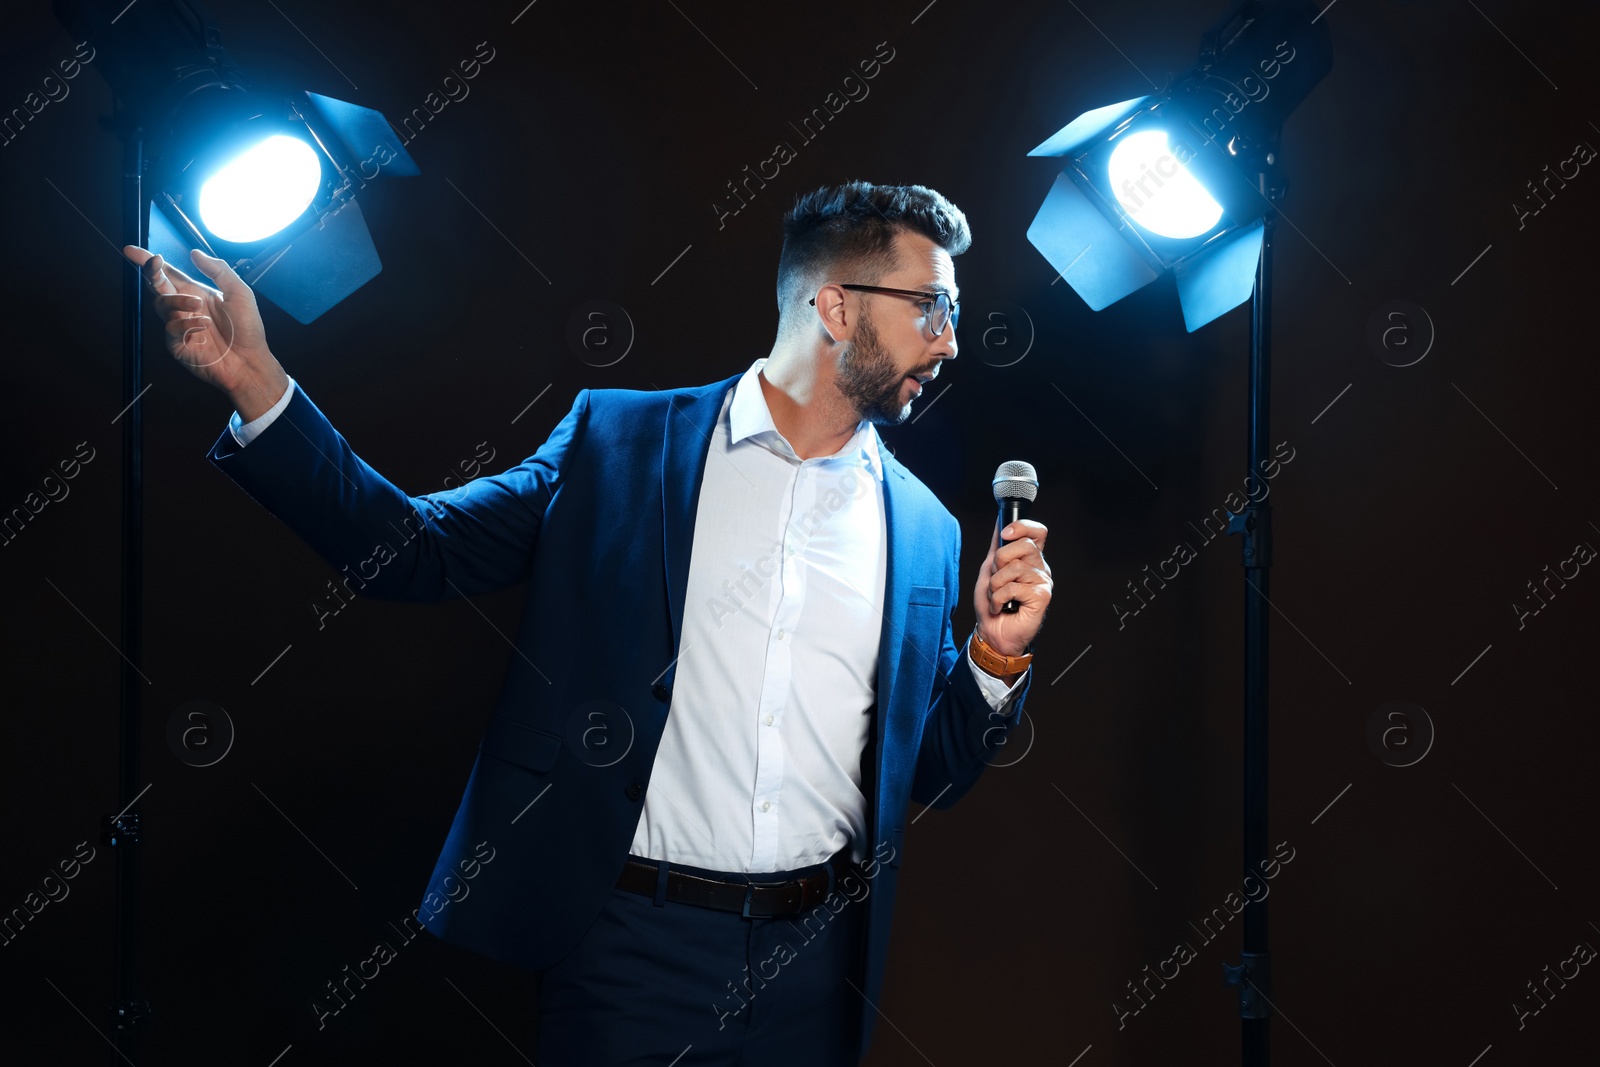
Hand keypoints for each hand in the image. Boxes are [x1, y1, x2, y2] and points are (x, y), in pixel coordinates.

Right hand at [121, 245, 287, 420]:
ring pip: (162, 305)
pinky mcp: (178, 345)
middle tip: (155, 266)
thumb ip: (218, 270)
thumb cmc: (247, 330)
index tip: (133, 251)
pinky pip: (171, 329)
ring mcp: (180, 325)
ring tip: (198, 304)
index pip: (168, 273)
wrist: (250, 361)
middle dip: (152, 273)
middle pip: (157, 286)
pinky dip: (185, 323)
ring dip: (177, 300)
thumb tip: (195, 252)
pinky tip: (203, 325)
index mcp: (196, 293)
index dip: (150, 261)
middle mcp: (184, 308)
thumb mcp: (239, 293)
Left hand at [972, 518, 1050, 657]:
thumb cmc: (992, 605)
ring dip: (996, 584)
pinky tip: (1001, 607)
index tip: (1005, 534)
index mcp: (1030, 559)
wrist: (991, 633)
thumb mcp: (989, 570)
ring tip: (996, 597)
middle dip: (1000, 561)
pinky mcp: (1042, 597)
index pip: (1037, 532)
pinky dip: (999, 598)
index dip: (1022, 527)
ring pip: (1015, 567)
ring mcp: (1043, 582)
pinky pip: (1014, 587)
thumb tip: (999, 522)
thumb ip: (996, 547)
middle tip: (996, 579)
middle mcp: (1040, 568)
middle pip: (1024, 545)